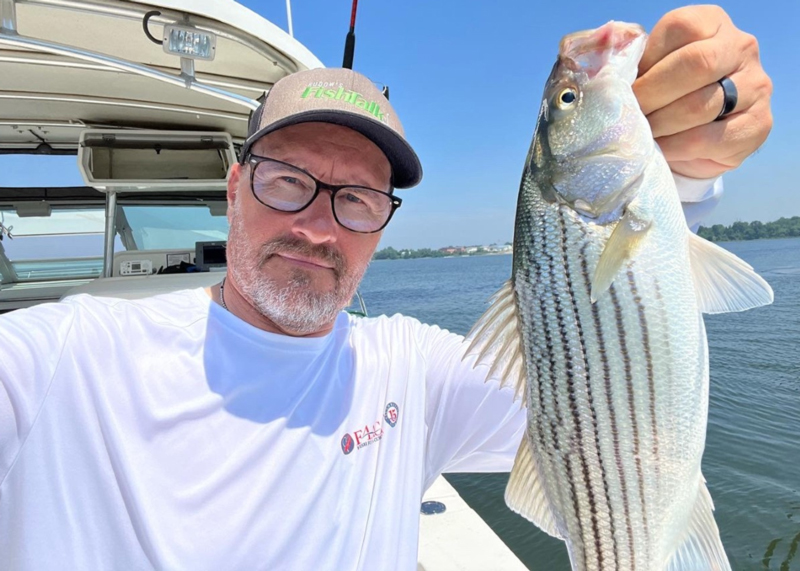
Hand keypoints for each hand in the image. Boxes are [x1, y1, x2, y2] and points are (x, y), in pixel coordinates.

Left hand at [633, 5, 772, 178]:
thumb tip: (606, 72)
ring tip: (642, 134)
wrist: (693, 141)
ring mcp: (756, 86)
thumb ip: (631, 61)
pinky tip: (661, 150)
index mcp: (711, 23)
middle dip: (653, 95)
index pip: (680, 29)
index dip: (647, 63)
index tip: (626, 89)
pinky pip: (709, 138)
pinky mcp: (758, 125)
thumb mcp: (648, 70)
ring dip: (661, 125)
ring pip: (701, 105)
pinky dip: (676, 148)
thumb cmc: (665, 97)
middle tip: (631, 115)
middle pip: (696, 64)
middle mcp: (741, 47)